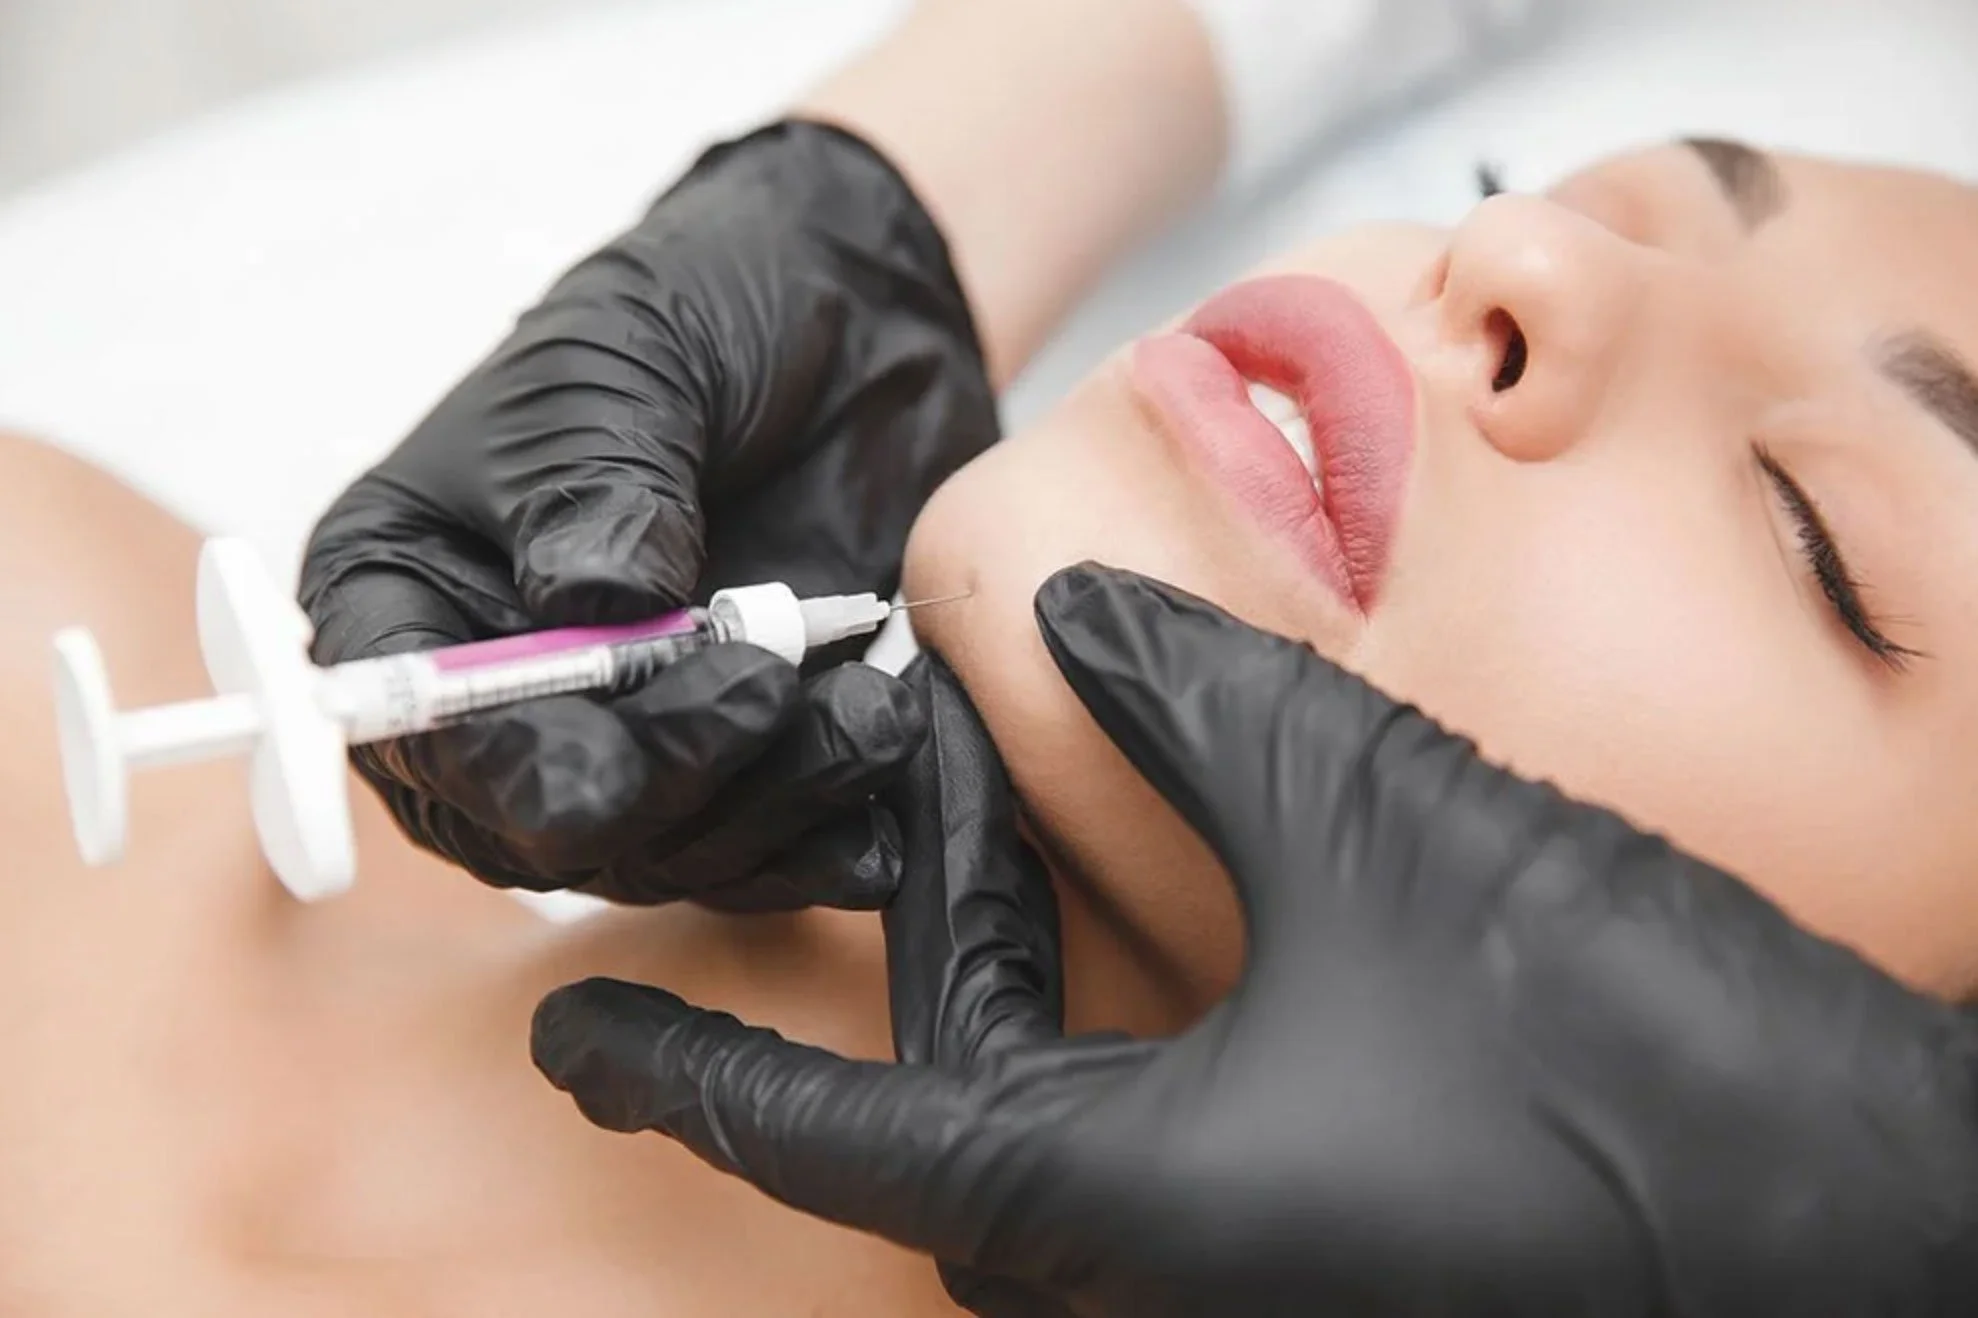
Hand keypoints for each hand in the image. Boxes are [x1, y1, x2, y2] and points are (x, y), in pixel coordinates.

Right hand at [299, 120, 996, 906]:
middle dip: (659, 784)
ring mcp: (631, 734)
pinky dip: (825, 845)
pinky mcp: (742, 758)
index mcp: (417, 585)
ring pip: (665, 849)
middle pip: (542, 819)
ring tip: (865, 715)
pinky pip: (764, 852)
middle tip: (762, 692)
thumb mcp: (629, 358)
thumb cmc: (701, 304)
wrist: (854, 309)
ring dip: (766, 808)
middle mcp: (507, 689)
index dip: (494, 767)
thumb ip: (596, 476)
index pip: (408, 721)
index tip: (592, 769)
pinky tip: (883, 809)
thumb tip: (593, 599)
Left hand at [530, 564, 1977, 1315]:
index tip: (569, 1035)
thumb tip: (1077, 624)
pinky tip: (1186, 903)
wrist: (1880, 1216)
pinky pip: (1161, 1155)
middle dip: (937, 926)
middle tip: (947, 765)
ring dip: (1035, 975)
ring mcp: (1243, 1290)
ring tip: (1053, 804)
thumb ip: (1201, 713)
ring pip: (1059, 1137)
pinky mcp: (1324, 1263)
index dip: (682, 1070)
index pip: (830, 1136)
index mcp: (1120, 1216)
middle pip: (953, 1109)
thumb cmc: (1634, 1060)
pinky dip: (1134, 1028)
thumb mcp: (1380, 831)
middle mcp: (1160, 1288)